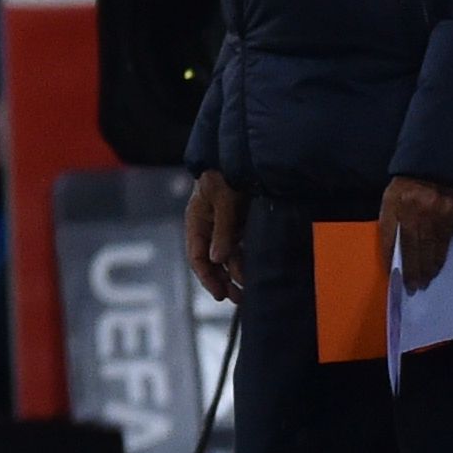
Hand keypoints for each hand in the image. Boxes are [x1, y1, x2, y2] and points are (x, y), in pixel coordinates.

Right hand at [182, 170, 242, 306]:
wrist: (242, 153)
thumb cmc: (227, 173)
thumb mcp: (224, 200)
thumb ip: (223, 230)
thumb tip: (218, 261)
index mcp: (197, 221)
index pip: (197, 256)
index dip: (207, 277)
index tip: (219, 295)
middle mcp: (210, 227)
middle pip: (212, 261)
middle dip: (223, 281)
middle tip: (237, 298)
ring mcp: (227, 225)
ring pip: (229, 256)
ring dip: (237, 273)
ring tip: (249, 289)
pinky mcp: (243, 222)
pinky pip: (242, 246)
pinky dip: (246, 259)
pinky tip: (255, 270)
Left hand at [383, 173, 452, 290]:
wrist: (433, 169)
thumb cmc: (405, 188)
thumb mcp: (389, 200)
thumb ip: (388, 221)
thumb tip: (389, 249)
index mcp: (394, 205)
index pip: (390, 237)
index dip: (390, 257)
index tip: (392, 274)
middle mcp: (414, 212)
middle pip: (412, 247)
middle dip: (411, 269)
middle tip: (412, 286)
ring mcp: (435, 215)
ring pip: (430, 248)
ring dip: (426, 267)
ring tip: (423, 282)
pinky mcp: (452, 217)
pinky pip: (445, 242)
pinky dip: (439, 257)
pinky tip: (435, 267)